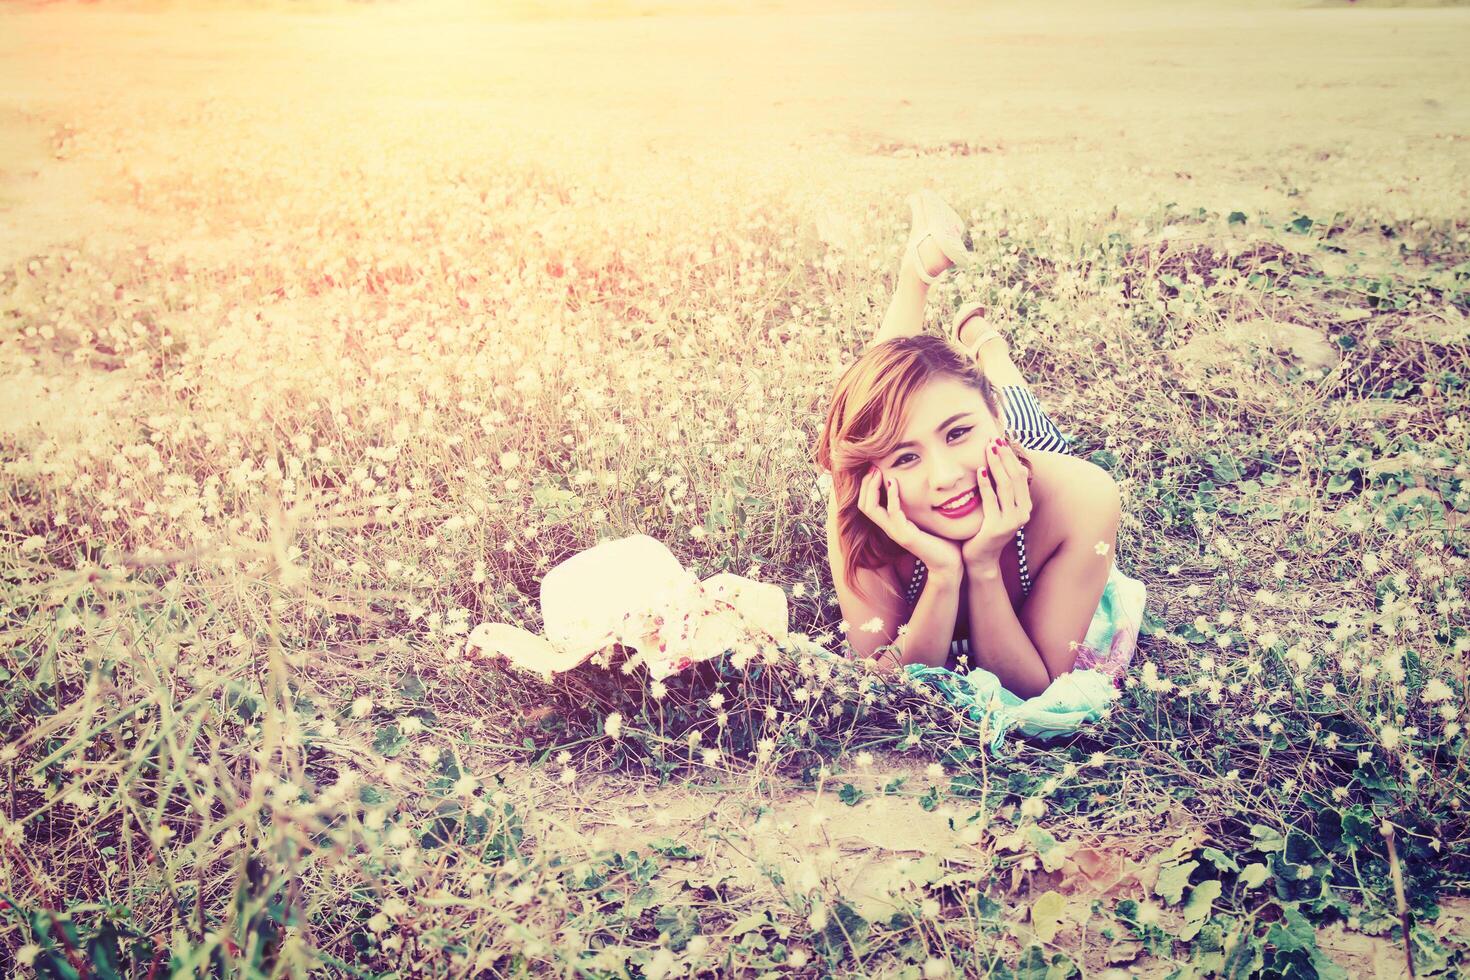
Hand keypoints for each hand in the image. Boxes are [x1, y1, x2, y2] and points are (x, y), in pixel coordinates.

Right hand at [857, 466, 962, 574]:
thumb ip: (920, 502)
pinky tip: (894, 482)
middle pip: (863, 505)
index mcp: (892, 524)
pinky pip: (892, 512)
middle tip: (873, 466)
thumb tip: (925, 481)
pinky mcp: (906, 536)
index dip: (867, 486)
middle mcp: (890, 528)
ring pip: (870, 509)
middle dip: (865, 484)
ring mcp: (896, 532)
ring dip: (872, 487)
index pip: (868, 504)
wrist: (951, 563)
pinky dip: (891, 495)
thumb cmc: (943, 540)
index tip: (875, 468)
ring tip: (878, 472)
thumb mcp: (927, 517)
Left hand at [961, 438, 1032, 568]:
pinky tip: (979, 471)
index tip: (1001, 440)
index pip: (1021, 475)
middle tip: (994, 440)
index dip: (1012, 457)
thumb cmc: (987, 530)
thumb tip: (1013, 466)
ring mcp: (1011, 521)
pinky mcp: (997, 527)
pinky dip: (985, 484)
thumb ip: (1005, 490)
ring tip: (988, 450)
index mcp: (1025, 506)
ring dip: (996, 465)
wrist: (981, 559)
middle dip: (1005, 457)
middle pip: (1016, 477)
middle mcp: (1022, 513)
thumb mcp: (1000, 507)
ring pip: (1006, 486)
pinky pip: (991, 500)